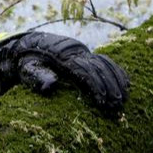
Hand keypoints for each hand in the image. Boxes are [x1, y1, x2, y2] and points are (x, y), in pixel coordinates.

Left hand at [0, 32, 128, 113]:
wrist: (28, 45)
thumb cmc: (26, 62)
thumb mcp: (26, 69)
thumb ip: (37, 76)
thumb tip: (51, 85)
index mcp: (63, 57)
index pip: (85, 71)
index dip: (96, 86)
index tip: (103, 102)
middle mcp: (76, 53)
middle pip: (99, 68)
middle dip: (110, 87)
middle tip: (117, 107)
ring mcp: (83, 53)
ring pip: (106, 64)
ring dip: (117, 81)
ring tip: (123, 100)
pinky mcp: (86, 55)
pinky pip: (106, 61)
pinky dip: (117, 72)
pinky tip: (126, 84)